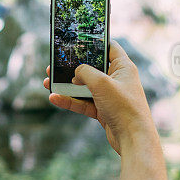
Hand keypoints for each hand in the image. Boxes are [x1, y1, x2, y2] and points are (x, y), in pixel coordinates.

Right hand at [43, 40, 158, 155]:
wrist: (133, 139)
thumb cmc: (123, 107)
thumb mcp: (101, 83)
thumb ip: (85, 72)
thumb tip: (76, 73)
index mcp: (123, 67)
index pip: (109, 47)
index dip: (94, 43)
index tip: (77, 40)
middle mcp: (117, 79)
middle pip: (92, 68)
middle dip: (72, 67)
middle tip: (55, 65)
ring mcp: (110, 96)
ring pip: (84, 86)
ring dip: (66, 85)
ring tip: (47, 82)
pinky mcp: (103, 110)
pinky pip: (83, 102)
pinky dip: (70, 100)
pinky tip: (55, 98)